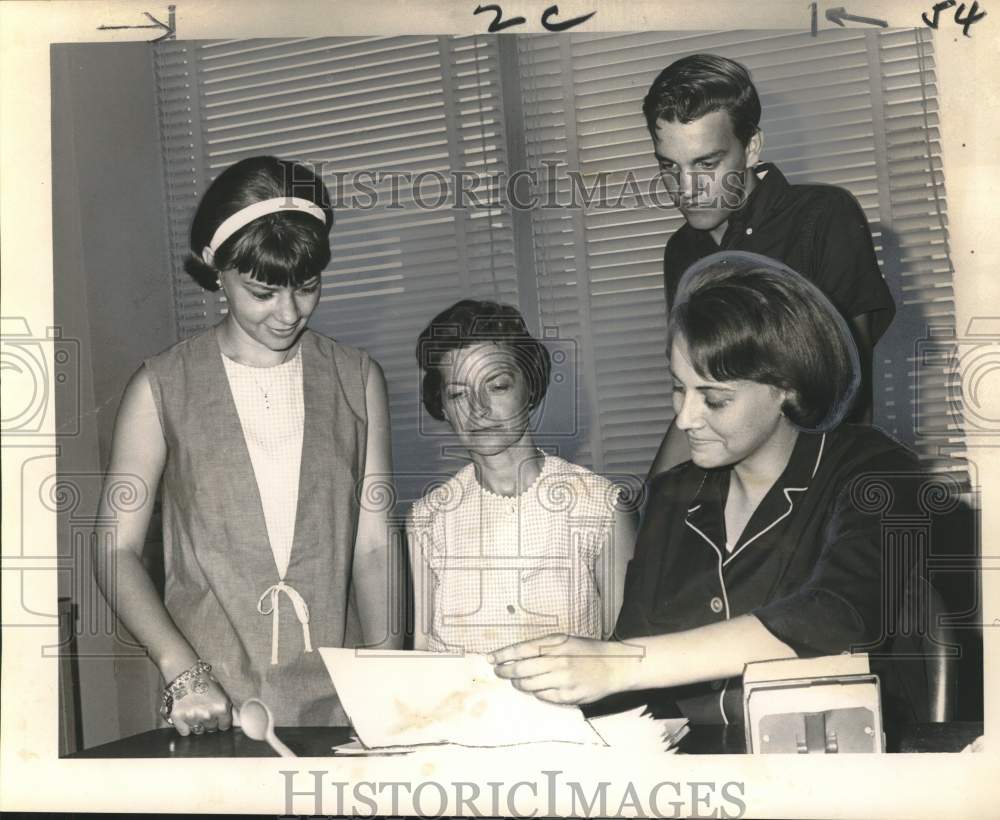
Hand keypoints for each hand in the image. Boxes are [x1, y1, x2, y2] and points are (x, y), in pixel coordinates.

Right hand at [168, 677, 232, 736]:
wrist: (185, 674)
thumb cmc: (206, 682)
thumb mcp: (223, 693)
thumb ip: (230, 708)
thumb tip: (239, 721)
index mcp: (222, 707)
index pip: (224, 726)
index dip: (222, 721)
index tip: (218, 716)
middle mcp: (208, 714)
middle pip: (211, 729)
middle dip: (210, 722)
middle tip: (206, 711)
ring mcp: (192, 717)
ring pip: (198, 731)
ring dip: (199, 724)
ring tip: (197, 712)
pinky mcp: (178, 718)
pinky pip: (185, 732)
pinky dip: (185, 727)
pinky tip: (187, 715)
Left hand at [489, 633, 641, 704]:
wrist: (614, 666)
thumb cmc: (586, 651)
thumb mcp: (565, 640)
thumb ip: (542, 646)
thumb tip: (515, 655)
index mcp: (556, 644)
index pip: (522, 649)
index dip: (503, 655)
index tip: (491, 659)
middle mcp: (558, 661)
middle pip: (521, 669)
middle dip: (505, 671)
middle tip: (499, 672)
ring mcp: (563, 680)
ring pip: (529, 685)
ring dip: (518, 683)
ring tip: (516, 681)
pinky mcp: (568, 696)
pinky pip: (543, 696)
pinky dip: (536, 692)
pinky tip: (537, 688)